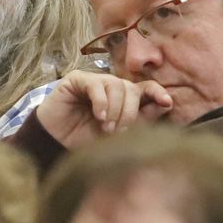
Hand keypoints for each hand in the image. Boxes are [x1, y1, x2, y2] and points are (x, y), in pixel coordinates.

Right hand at [35, 71, 172, 147]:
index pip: (146, 88)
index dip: (157, 93)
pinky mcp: (77, 79)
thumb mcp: (118, 134)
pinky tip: (98, 116)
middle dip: (130, 112)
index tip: (167, 102)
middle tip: (119, 131)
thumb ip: (141, 119)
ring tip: (105, 127)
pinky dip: (101, 102)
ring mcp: (95, 81)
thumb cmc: (86, 140)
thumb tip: (167, 104)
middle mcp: (112, 87)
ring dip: (114, 109)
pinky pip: (96, 84)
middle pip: (132, 89)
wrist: (55, 142)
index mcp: (125, 99)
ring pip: (116, 85)